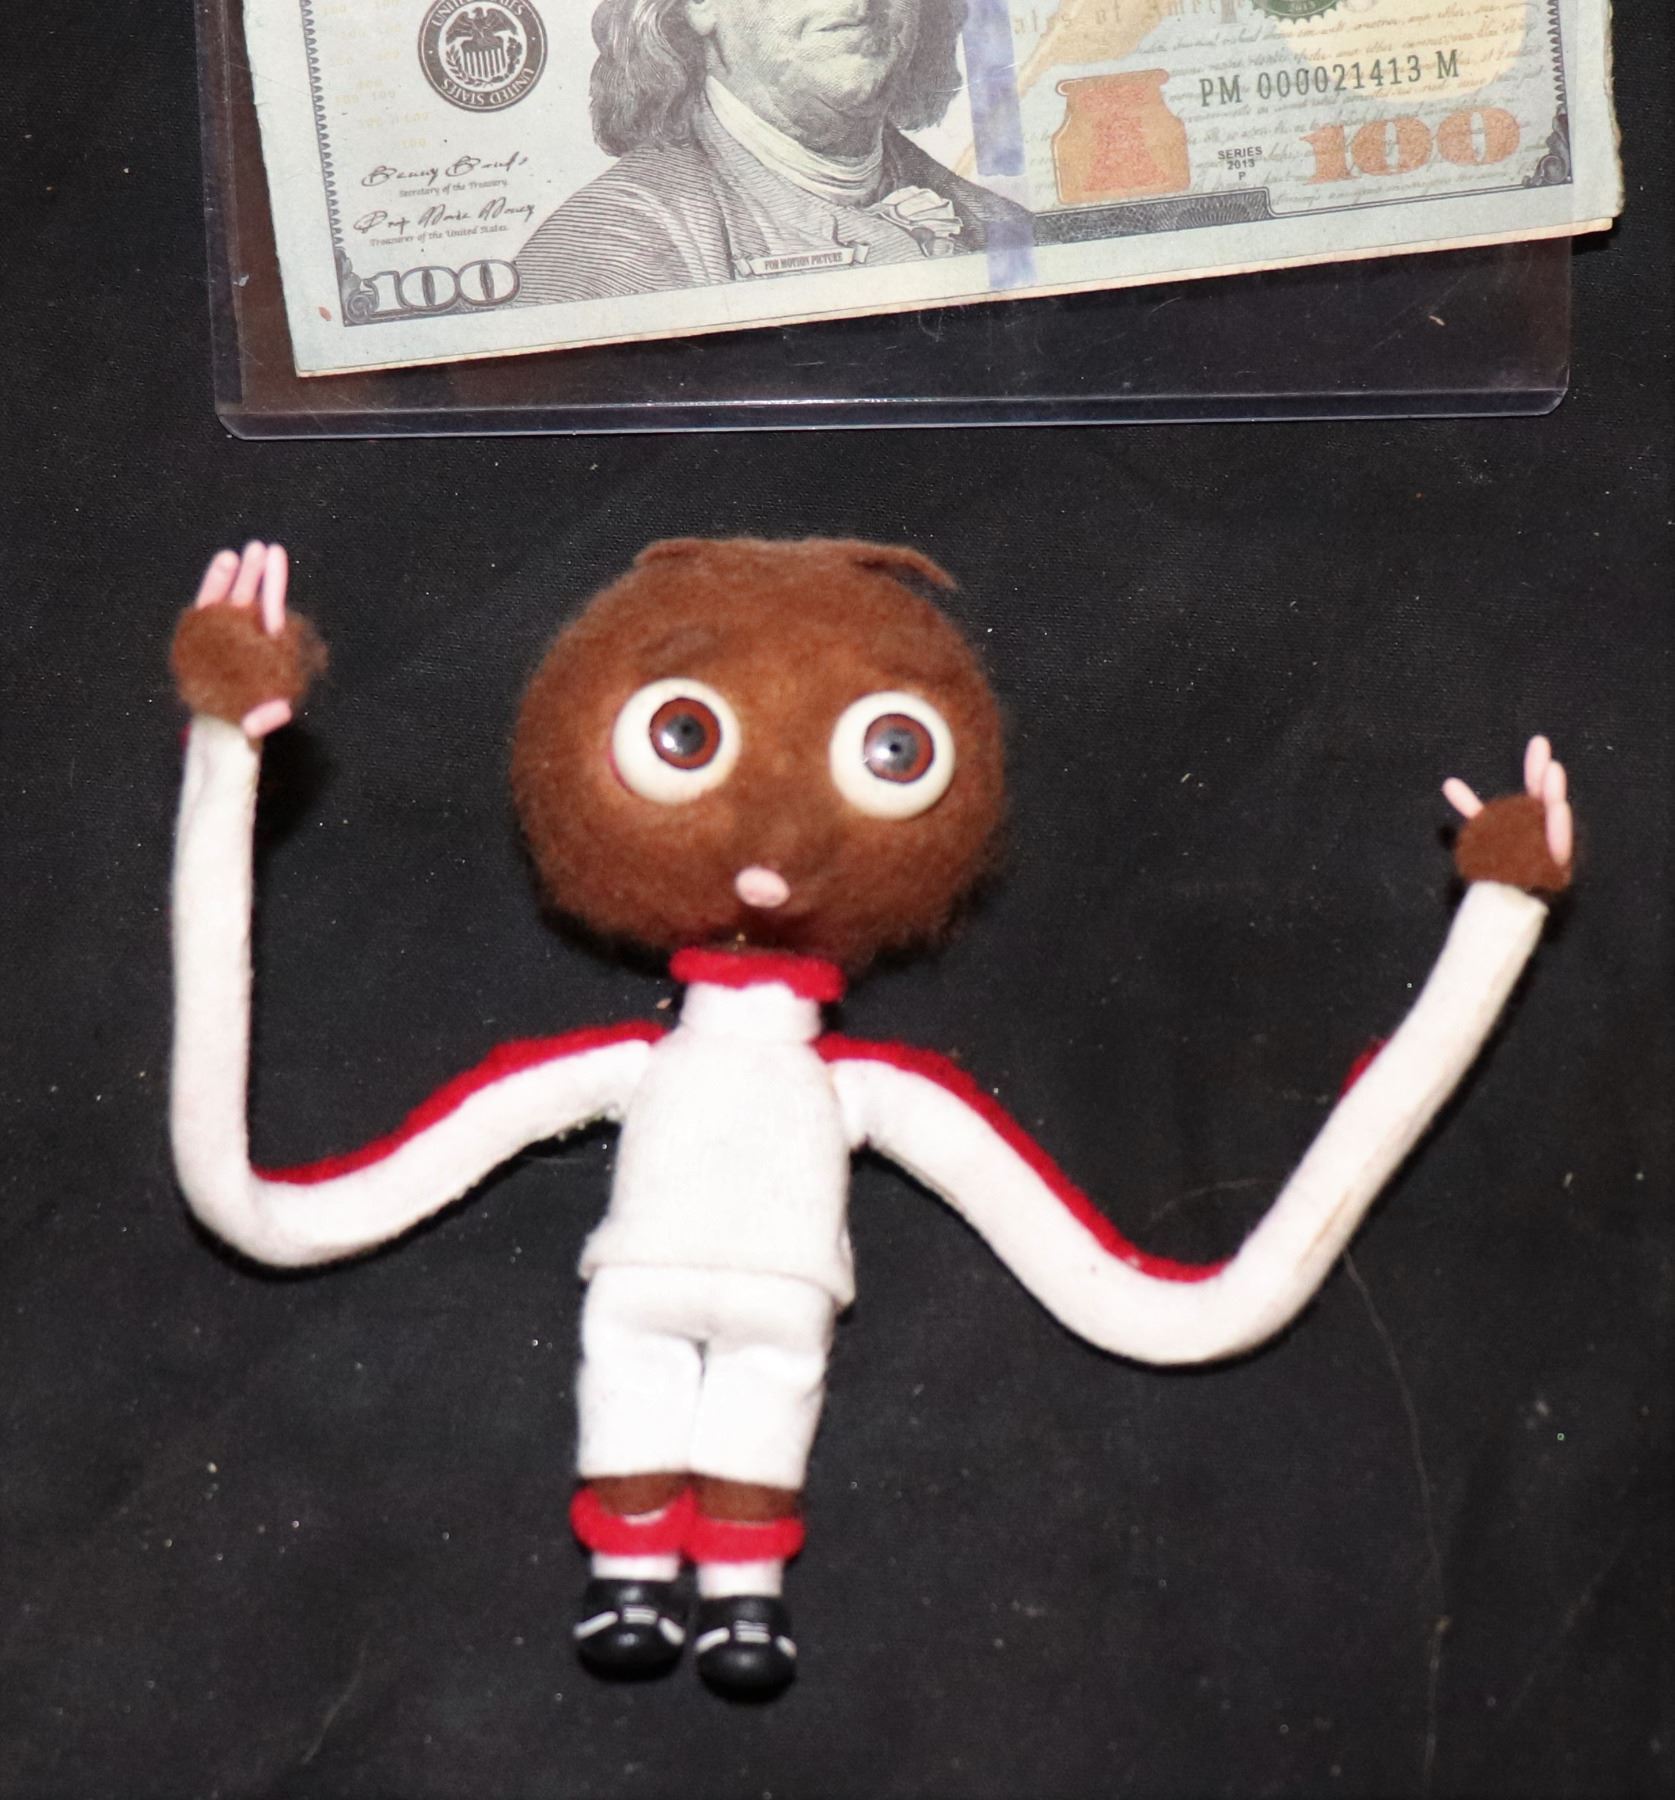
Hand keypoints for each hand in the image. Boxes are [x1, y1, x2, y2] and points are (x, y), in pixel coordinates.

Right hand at [170, 541, 324, 737]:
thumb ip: (264, 720)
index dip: (272, 583)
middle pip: (249, 604)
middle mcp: (246, 651)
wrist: (217, 753)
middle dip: (252, 576)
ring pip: (225, 610)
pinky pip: (203, 625)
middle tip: (257, 546)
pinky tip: (210, 583)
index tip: (276, 554)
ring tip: (231, 555)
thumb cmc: (243, 740)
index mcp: (266, 659)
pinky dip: (206, 604)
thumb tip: (275, 716)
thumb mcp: (256, 729)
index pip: (270, 613)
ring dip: (227, 583)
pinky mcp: (201, 656)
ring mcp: (223, 652)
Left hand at [1443, 735, 1572, 894]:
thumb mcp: (1483, 832)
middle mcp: (1546, 833)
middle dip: (1546, 778)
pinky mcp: (1554, 870)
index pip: (1535, 790)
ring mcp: (1551, 851)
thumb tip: (1449, 782)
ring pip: (1555, 822)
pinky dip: (1557, 830)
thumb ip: (1472, 809)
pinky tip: (1559, 809)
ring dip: (1554, 797)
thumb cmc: (1499, 867)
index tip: (1538, 741)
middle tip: (1544, 750)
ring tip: (1553, 773)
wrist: (1502, 906)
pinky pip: (1555, 850)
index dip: (1535, 767)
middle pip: (1547, 801)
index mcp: (1532, 821)